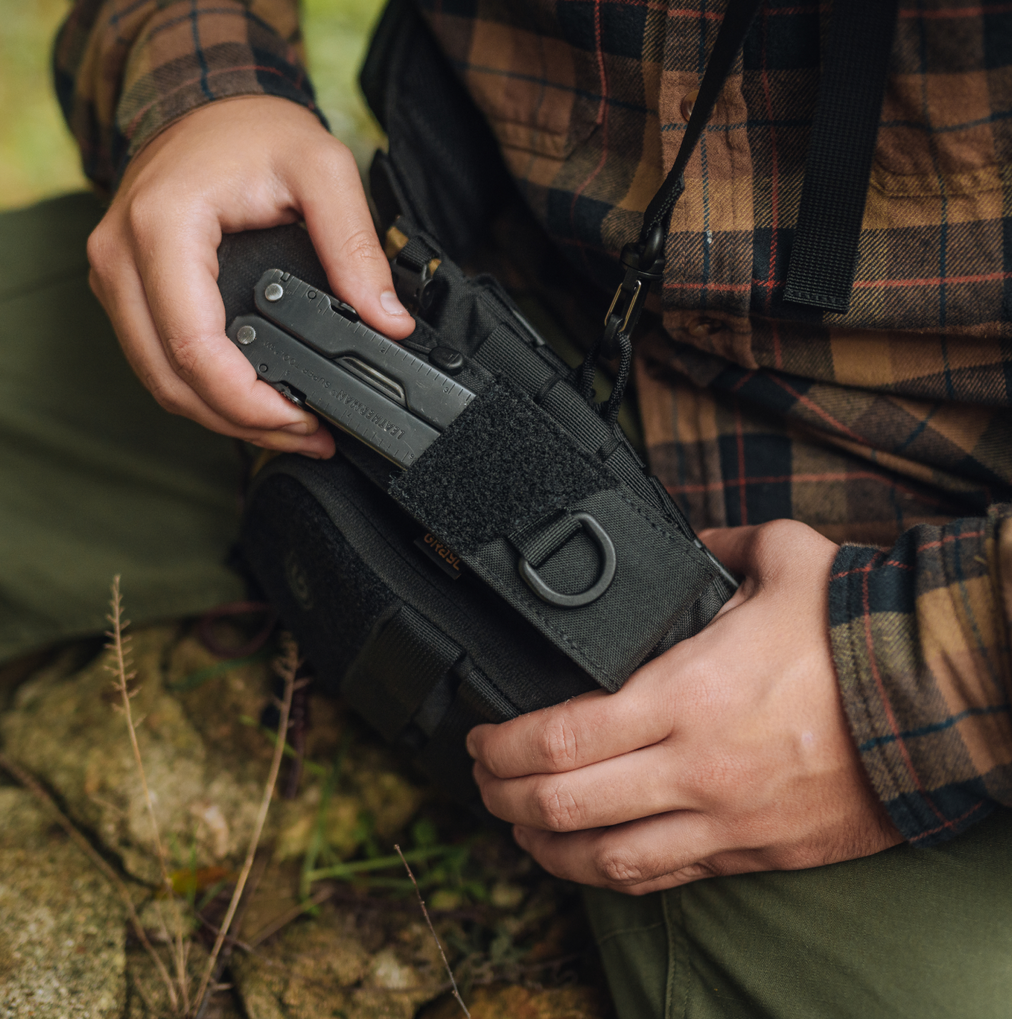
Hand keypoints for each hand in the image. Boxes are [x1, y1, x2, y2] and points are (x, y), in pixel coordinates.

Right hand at [86, 96, 414, 454]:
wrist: (203, 101)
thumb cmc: (252, 128)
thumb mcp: (322, 167)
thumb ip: (355, 245)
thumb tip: (388, 320)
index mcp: (162, 227)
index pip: (193, 347)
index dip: (247, 403)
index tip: (300, 420)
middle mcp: (120, 257)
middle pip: (170, 379)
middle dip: (242, 424)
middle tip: (308, 437)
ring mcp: (114, 277)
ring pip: (159, 380)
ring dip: (223, 418)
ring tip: (292, 429)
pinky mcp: (125, 291)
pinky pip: (158, 361)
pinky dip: (204, 392)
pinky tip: (254, 402)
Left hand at [468, 519, 901, 893]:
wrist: (937, 703)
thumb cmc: (855, 632)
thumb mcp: (784, 558)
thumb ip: (719, 542)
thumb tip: (689, 538)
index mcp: (688, 692)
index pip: (562, 735)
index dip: (503, 745)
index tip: (479, 736)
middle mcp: (696, 766)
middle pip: (565, 804)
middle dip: (504, 795)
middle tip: (482, 779)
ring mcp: (725, 819)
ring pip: (606, 858)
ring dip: (546, 847)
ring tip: (518, 827)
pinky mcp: (753, 852)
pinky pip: (665, 877)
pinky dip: (611, 873)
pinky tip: (588, 859)